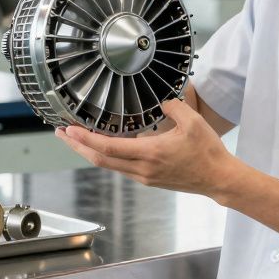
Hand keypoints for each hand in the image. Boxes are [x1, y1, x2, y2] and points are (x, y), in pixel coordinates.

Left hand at [54, 99, 238, 196]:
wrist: (218, 178)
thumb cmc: (207, 152)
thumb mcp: (193, 122)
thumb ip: (173, 106)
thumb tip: (160, 99)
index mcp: (150, 153)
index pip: (107, 147)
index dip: (84, 139)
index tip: (68, 129)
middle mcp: (142, 168)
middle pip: (99, 159)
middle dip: (76, 146)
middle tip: (60, 133)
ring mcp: (144, 176)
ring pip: (107, 165)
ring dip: (88, 152)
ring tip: (74, 139)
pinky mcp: (148, 179)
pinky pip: (119, 167)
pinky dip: (104, 156)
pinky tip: (100, 147)